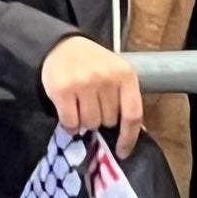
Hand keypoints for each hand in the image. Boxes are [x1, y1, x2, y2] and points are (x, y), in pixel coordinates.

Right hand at [40, 35, 143, 157]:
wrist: (62, 45)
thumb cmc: (94, 64)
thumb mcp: (117, 74)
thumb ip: (125, 99)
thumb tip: (134, 133)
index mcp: (125, 75)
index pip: (132, 114)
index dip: (128, 138)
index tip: (122, 151)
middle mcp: (106, 78)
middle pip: (108, 121)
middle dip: (101, 119)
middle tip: (94, 105)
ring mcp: (83, 83)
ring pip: (89, 124)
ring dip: (85, 122)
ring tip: (81, 106)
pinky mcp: (62, 89)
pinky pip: (70, 122)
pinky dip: (70, 125)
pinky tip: (70, 112)